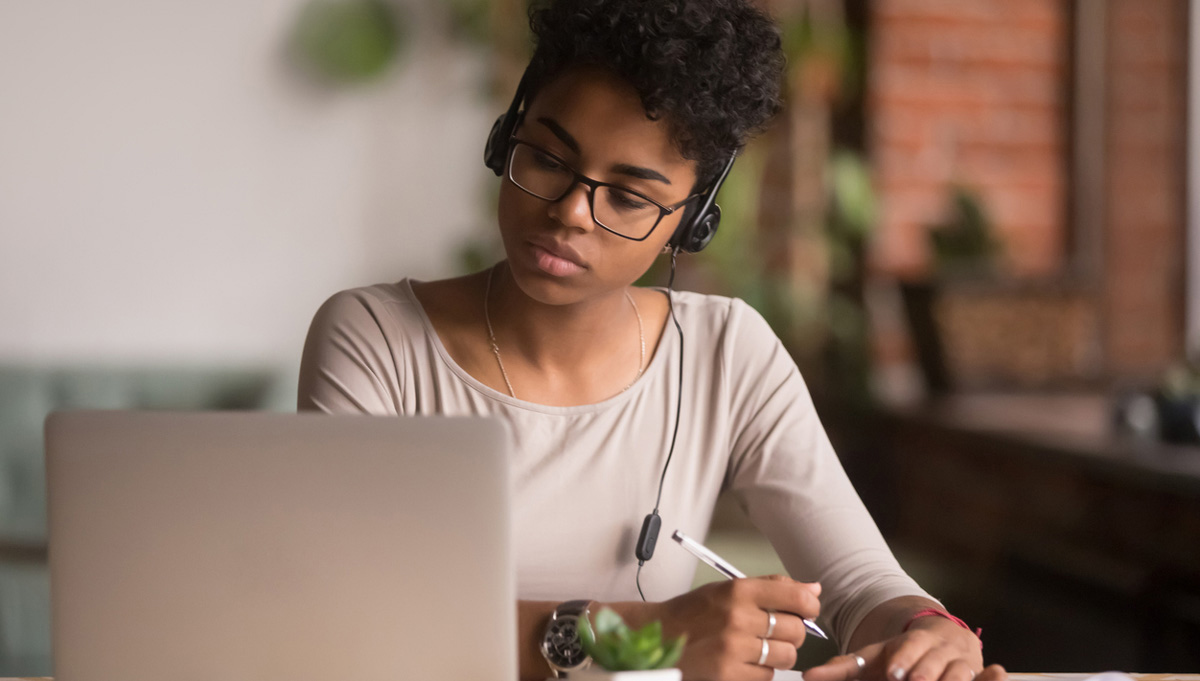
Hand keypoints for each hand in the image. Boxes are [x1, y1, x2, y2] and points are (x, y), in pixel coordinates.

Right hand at [648, 574, 821, 680]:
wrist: (657, 636)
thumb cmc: (693, 612)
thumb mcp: (728, 589)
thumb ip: (772, 587)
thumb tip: (814, 589)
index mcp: (738, 590)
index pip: (796, 596)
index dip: (809, 606)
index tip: (806, 610)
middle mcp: (737, 617)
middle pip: (796, 630)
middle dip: (792, 633)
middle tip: (776, 632)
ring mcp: (733, 648)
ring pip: (786, 656)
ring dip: (778, 654)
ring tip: (759, 648)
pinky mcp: (728, 674)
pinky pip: (767, 676)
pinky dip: (760, 671)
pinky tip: (743, 661)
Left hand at [805, 616, 1005, 680]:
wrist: (939, 640)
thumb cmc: (900, 657)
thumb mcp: (872, 660)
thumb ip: (842, 670)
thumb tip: (808, 678)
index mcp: (912, 643)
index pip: (907, 650)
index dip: (904, 659)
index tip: (895, 672)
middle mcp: (939, 650)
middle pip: (934, 664)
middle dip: (927, 673)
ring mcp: (961, 664)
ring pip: (959, 673)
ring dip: (954, 679)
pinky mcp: (977, 675)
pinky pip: (985, 679)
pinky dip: (992, 678)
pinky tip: (998, 673)